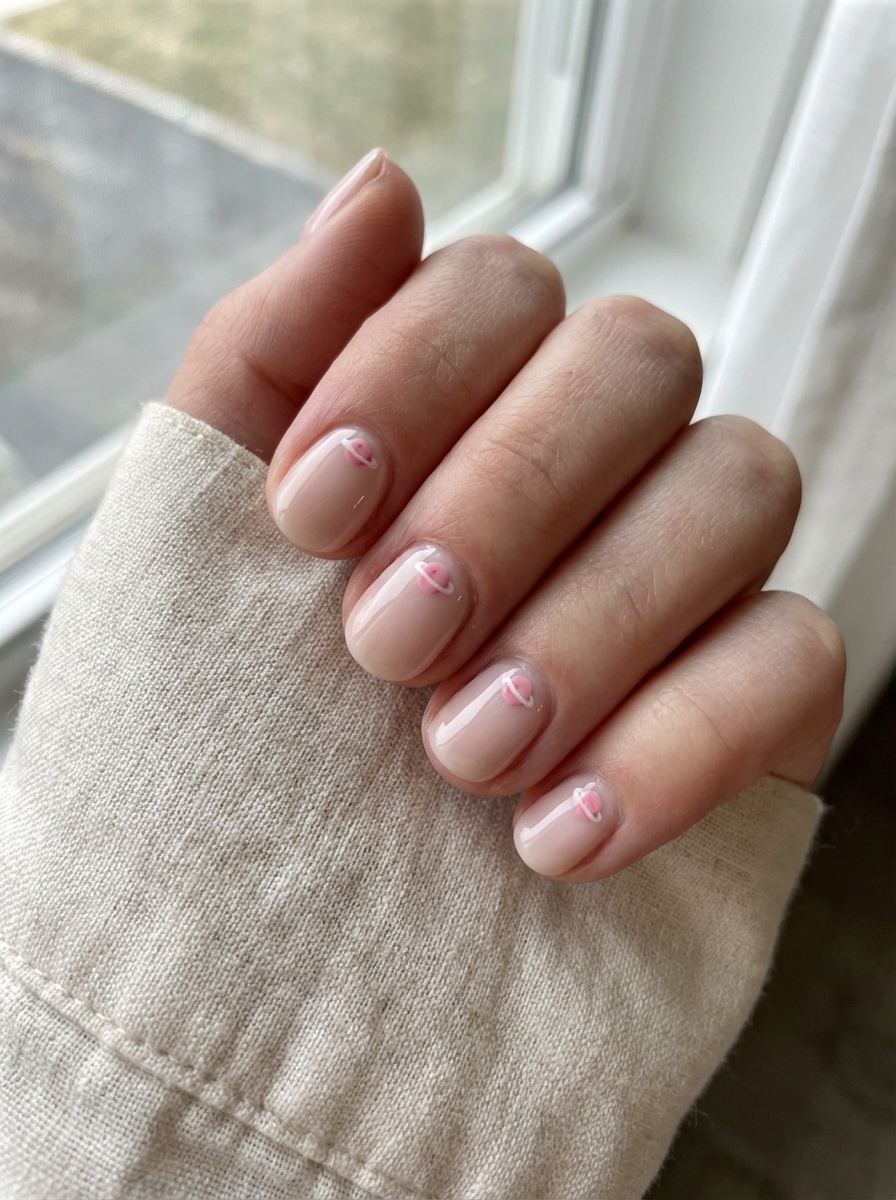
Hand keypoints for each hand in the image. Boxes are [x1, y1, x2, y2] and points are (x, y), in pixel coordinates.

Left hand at [169, 150, 844, 880]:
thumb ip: (273, 352)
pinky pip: (796, 657)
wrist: (261, 965)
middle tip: (389, 647)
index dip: (410, 373)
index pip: (501, 285)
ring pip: (740, 484)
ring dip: (591, 620)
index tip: (310, 517)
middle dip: (508, 495)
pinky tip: (558, 834)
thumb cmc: (215, 743)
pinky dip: (677, 742)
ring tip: (462, 757)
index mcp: (456, 412)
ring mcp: (684, 574)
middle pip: (641, 356)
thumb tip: (381, 181)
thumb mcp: (197, 535)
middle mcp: (588, 468)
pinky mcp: (757, 700)